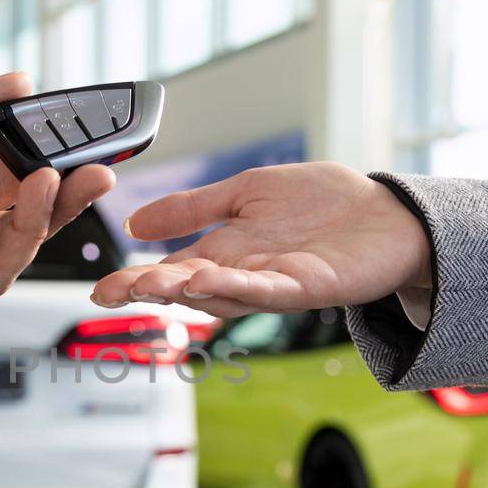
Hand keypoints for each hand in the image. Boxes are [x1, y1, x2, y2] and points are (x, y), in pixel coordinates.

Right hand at [91, 163, 430, 316]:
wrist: (388, 213)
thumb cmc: (325, 204)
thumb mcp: (245, 192)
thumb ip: (192, 208)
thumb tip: (135, 224)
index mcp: (225, 252)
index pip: (170, 271)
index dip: (134, 282)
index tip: (100, 291)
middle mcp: (243, 273)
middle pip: (186, 288)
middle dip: (149, 291)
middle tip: (114, 293)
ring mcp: (273, 284)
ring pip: (220, 294)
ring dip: (184, 291)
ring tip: (150, 284)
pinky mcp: (307, 286)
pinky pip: (264, 290)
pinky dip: (234, 287)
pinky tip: (206, 280)